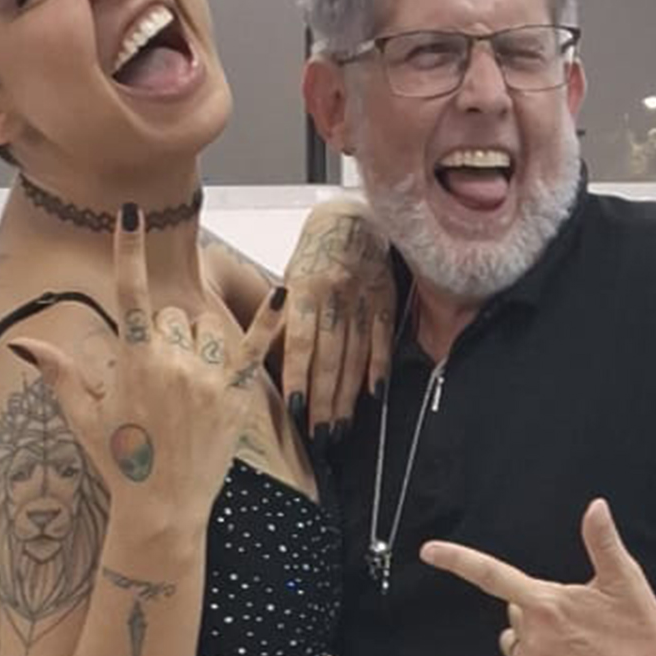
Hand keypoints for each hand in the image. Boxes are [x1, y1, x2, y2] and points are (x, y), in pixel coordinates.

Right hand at [8, 204, 286, 514]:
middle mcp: (174, 363)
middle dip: (163, 333)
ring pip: (205, 329)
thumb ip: (58, 372)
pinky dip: (272, 320)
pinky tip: (283, 292)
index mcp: (134, 362)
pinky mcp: (237, 396)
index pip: (131, 293)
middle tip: (155, 381)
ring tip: (184, 386)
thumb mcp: (83, 416)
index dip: (129, 251)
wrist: (163, 508)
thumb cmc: (120, 463)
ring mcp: (208, 378)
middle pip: (172, 315)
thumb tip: (22, 343)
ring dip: (195, 342)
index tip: (131, 212)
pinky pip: (257, 348)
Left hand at [280, 199, 393, 444]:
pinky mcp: (386, 302)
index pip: (301, 342)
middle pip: (329, 358)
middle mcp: (336, 296)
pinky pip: (382, 341)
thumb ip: (284, 318)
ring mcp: (364, 300)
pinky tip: (373, 396)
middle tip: (319, 436)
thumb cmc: (312, 256)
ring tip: (340, 428)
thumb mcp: (290, 279)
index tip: (296, 409)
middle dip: (323, 400)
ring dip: (347, 397)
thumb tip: (269, 364)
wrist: (352, 220)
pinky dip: (378, 369)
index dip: (298, 377)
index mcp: (306, 288)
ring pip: (355, 357)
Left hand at [419, 499, 655, 655]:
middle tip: (579, 617)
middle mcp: (534, 635)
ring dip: (526, 639)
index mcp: (546, 603)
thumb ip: (601, 539)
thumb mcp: (623, 577)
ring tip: (570, 643)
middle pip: (512, 612)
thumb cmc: (642, 625)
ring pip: (510, 643)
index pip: (491, 575)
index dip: (457, 560)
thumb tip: (595, 506)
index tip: (428, 550)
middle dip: (535, 608)